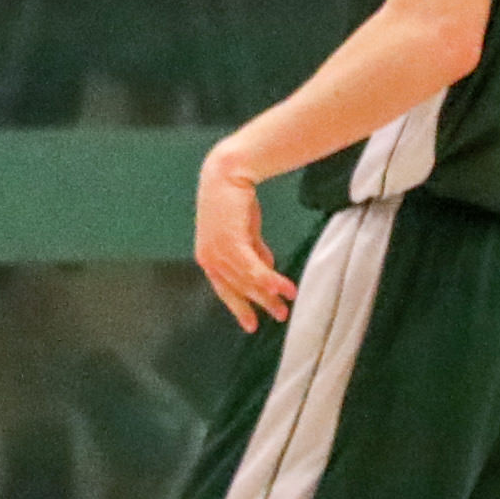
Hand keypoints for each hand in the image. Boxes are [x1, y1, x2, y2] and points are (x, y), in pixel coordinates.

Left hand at [194, 149, 297, 329]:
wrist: (227, 173)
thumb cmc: (234, 199)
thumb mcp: (246, 231)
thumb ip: (254, 251)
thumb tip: (267, 268)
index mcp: (209, 258)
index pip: (226, 290)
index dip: (240, 308)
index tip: (253, 325)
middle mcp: (209, 259)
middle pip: (239, 289)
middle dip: (262, 304)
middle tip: (281, 315)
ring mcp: (217, 252)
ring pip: (247, 281)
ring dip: (270, 293)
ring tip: (289, 300)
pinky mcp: (230, 242)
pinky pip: (252, 267)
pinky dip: (269, 279)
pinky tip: (283, 287)